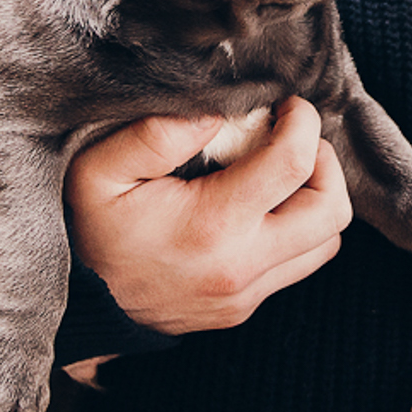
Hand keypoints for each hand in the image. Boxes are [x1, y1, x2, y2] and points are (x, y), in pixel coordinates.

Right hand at [64, 97, 351, 335]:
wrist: (79, 305)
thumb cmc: (91, 229)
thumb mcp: (99, 171)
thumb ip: (156, 135)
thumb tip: (215, 114)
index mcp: (213, 226)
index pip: (295, 164)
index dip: (303, 122)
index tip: (287, 104)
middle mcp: (242, 266)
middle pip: (332, 211)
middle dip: (325, 162)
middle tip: (293, 137)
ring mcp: (248, 293)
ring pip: (326, 241)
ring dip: (317, 197)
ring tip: (283, 167)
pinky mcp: (245, 306)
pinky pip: (300, 263)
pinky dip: (298, 227)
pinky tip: (264, 203)